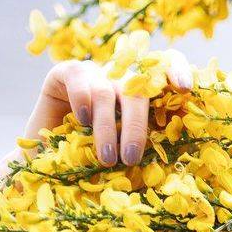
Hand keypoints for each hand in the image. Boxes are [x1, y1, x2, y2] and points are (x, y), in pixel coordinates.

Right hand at [24, 49, 194, 167]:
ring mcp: (93, 73)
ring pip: (107, 92)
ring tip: (108, 159)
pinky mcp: (65, 73)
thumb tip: (176, 161)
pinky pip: (80, 81)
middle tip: (131, 158)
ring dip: (108, 128)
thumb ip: (149, 150)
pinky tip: (82, 122)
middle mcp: (120, 78)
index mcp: (141, 94)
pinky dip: (83, 102)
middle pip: (137, 88)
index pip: (164, 66)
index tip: (185, 89)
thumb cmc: (92, 165)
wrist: (47, 164)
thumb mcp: (125, 157)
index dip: (176, 70)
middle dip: (136, 125)